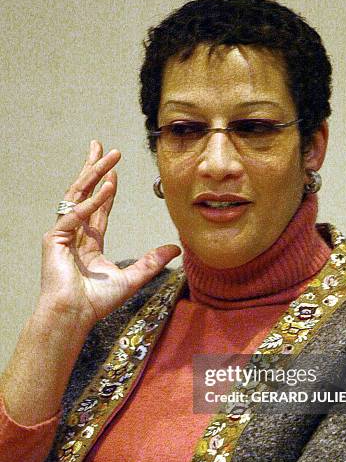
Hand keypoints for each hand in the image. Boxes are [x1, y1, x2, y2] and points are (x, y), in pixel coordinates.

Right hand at [37, 140, 179, 329]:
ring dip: (92, 174)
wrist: (74, 316)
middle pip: (84, 192)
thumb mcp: (132, 278)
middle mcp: (74, 234)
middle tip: (101, 145)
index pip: (99, 207)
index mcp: (88, 242)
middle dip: (93, 168)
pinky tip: (107, 188)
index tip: (114, 169)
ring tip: (106, 155)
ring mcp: (62, 234)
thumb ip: (152, 261)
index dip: (106, 187)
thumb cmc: (96, 302)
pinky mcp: (54, 239)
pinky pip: (75, 216)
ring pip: (78, 195)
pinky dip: (91, 203)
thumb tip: (176, 248)